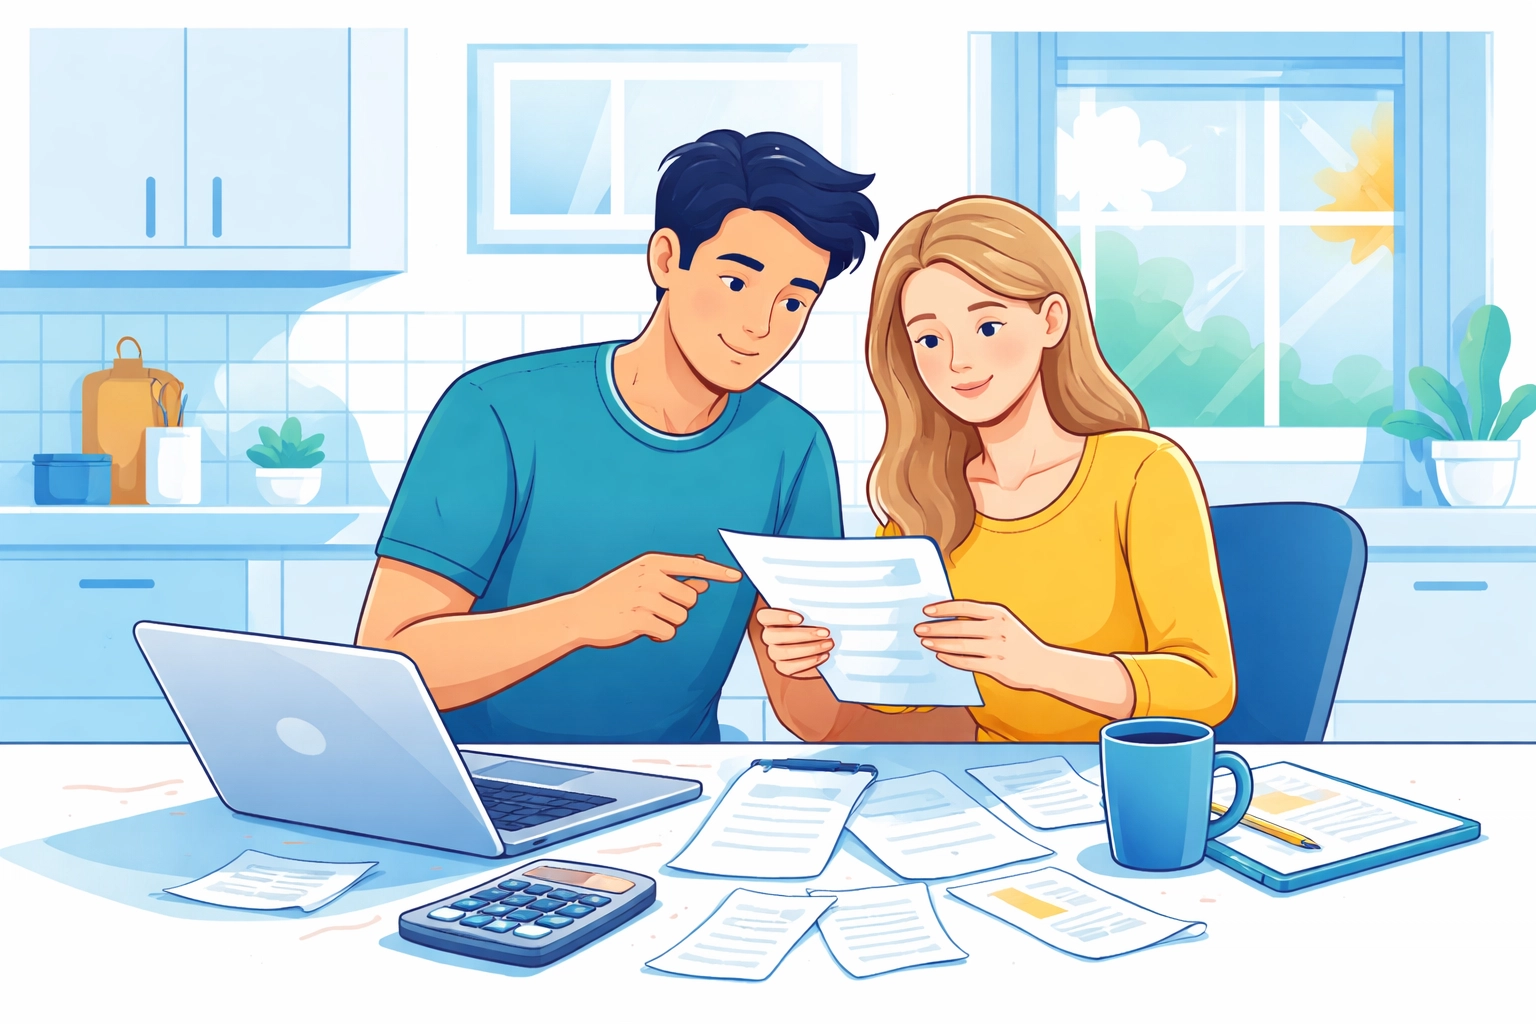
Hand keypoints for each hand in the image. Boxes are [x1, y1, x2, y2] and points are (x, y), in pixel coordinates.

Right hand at [568, 552, 741, 647]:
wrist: (580, 613)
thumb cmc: (614, 596)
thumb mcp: (641, 580)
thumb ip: (673, 580)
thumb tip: (704, 582)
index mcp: (651, 562)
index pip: (692, 565)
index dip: (717, 571)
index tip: (738, 575)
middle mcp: (650, 576)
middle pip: (690, 599)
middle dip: (678, 609)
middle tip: (654, 609)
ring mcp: (644, 597)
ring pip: (681, 618)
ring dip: (668, 623)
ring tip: (645, 619)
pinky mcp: (638, 620)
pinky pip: (668, 632)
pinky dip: (659, 636)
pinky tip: (641, 631)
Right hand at [756, 607, 833, 678]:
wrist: (820, 642)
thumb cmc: (813, 623)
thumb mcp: (810, 613)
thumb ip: (809, 612)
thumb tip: (821, 612)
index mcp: (770, 620)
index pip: (764, 616)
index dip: (780, 617)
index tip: (800, 619)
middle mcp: (769, 637)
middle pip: (776, 636)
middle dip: (803, 635)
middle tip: (824, 633)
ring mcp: (774, 653)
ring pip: (784, 652)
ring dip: (810, 648)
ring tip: (828, 644)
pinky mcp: (783, 667)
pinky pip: (791, 667)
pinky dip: (809, 662)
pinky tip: (823, 655)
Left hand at [915, 600, 1046, 689]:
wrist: (1044, 664)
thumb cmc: (1018, 642)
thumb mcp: (1005, 622)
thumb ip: (981, 618)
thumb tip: (946, 617)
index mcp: (999, 613)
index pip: (965, 607)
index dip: (943, 608)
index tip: (926, 610)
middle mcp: (998, 628)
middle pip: (959, 626)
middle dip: (935, 627)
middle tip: (919, 628)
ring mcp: (998, 648)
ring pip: (961, 645)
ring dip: (939, 643)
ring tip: (925, 642)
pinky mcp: (997, 667)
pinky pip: (968, 662)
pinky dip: (951, 659)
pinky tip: (940, 656)